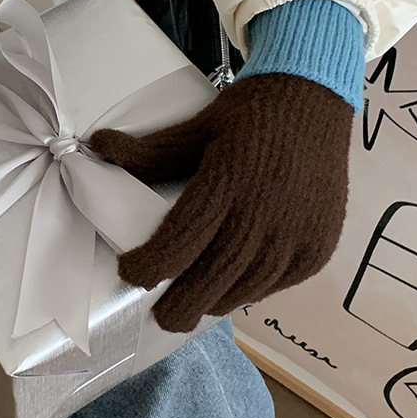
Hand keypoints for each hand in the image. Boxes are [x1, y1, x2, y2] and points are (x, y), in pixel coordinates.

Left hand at [88, 74, 352, 331]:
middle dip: (182, 304)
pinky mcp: (319, 247)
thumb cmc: (246, 115)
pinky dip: (251, 290)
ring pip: (248, 286)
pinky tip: (232, 287)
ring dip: (215, 300)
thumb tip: (97, 146)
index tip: (130, 272)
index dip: (152, 264)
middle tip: (161, 317)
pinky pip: (278, 283)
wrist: (313, 100)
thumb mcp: (194, 128)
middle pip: (215, 275)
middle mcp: (265, 212)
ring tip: (193, 303)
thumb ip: (148, 151)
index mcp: (228, 180)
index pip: (182, 240)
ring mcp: (298, 233)